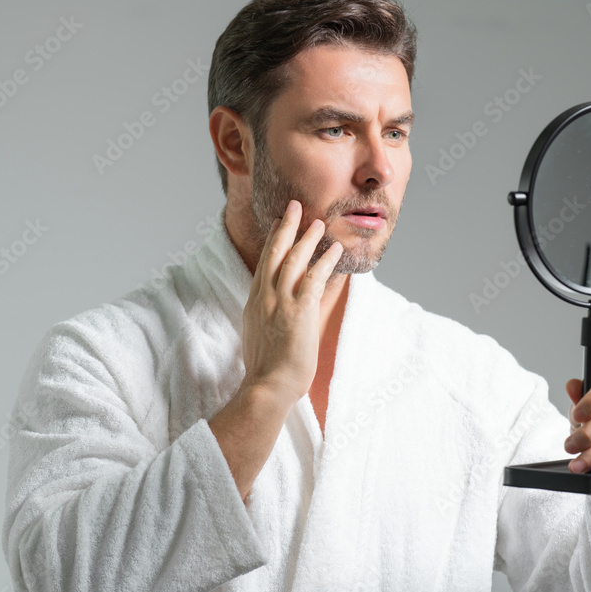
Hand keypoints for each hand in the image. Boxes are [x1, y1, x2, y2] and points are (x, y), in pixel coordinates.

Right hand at [240, 199, 342, 406]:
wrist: (267, 385)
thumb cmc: (265, 370)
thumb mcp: (259, 336)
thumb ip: (265, 317)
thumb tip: (271, 313)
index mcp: (254, 303)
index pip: (264, 265)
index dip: (272, 242)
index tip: (278, 225)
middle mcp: (265, 297)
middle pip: (274, 253)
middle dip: (285, 228)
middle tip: (294, 206)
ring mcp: (281, 302)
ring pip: (293, 260)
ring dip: (307, 238)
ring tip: (318, 222)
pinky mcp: (299, 310)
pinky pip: (314, 278)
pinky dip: (325, 261)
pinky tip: (335, 249)